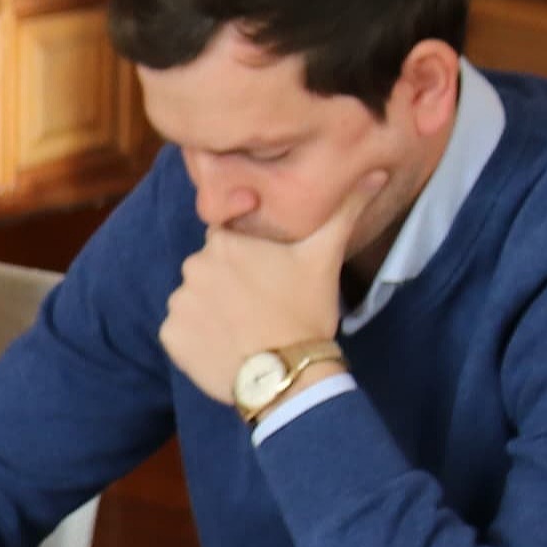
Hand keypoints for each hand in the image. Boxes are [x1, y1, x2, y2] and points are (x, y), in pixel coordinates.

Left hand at [156, 201, 368, 407]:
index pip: (228, 240)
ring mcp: (179, 302)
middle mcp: (193, 265)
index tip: (266, 280)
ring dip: (213, 312)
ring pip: (195, 301)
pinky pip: (181, 332)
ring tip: (245, 329)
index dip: (248, 260)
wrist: (287, 374)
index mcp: (223, 241)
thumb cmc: (306, 312)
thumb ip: (344, 211)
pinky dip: (197, 339)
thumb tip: (377, 172)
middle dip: (229, 286)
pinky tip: (226, 347)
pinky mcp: (169, 337)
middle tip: (260, 308)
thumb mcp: (325, 256)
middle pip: (210, 271)